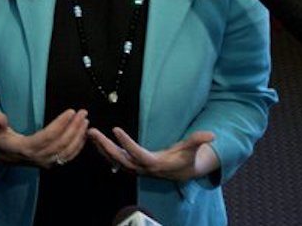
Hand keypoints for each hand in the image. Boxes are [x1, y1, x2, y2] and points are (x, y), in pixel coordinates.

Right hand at [0, 109, 88, 168]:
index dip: (61, 124)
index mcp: (26, 148)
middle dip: (74, 127)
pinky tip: (83, 135)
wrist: (1, 156)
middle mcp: (38, 157)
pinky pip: (67, 157)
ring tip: (85, 121)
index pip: (48, 136)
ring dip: (78, 136)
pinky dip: (78, 146)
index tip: (70, 112)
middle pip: (61, 143)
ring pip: (67, 151)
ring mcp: (45, 162)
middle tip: (82, 113)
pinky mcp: (50, 164)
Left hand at [87, 127, 218, 181]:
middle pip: (119, 158)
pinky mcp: (131, 164)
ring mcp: (135, 167)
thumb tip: (211, 135)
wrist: (180, 172)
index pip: (137, 154)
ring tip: (89, 133)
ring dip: (100, 147)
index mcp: (154, 163)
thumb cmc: (185, 159)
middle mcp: (141, 167)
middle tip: (93, 132)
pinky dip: (103, 149)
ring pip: (113, 159)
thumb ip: (198, 141)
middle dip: (105, 146)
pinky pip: (113, 158)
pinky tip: (94, 139)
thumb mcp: (191, 150)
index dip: (126, 143)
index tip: (115, 129)